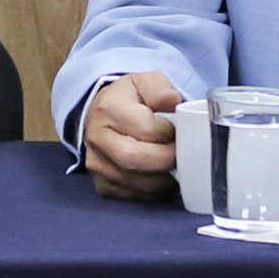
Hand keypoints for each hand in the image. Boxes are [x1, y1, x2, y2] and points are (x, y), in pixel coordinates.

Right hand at [83, 72, 183, 200]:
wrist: (105, 115)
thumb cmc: (130, 99)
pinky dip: (154, 190)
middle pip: (135, 159)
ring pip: (137, 182)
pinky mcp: (103, 184)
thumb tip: (172, 100)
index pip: (145, 128)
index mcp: (108, 108)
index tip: (177, 130)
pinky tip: (162, 176)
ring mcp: (97, 164)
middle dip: (167, 159)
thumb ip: (160, 88)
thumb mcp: (145, 82)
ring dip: (164, 177)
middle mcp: (97, 138)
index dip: (168, 132)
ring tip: (174, 164)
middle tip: (181, 152)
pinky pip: (134, 195)